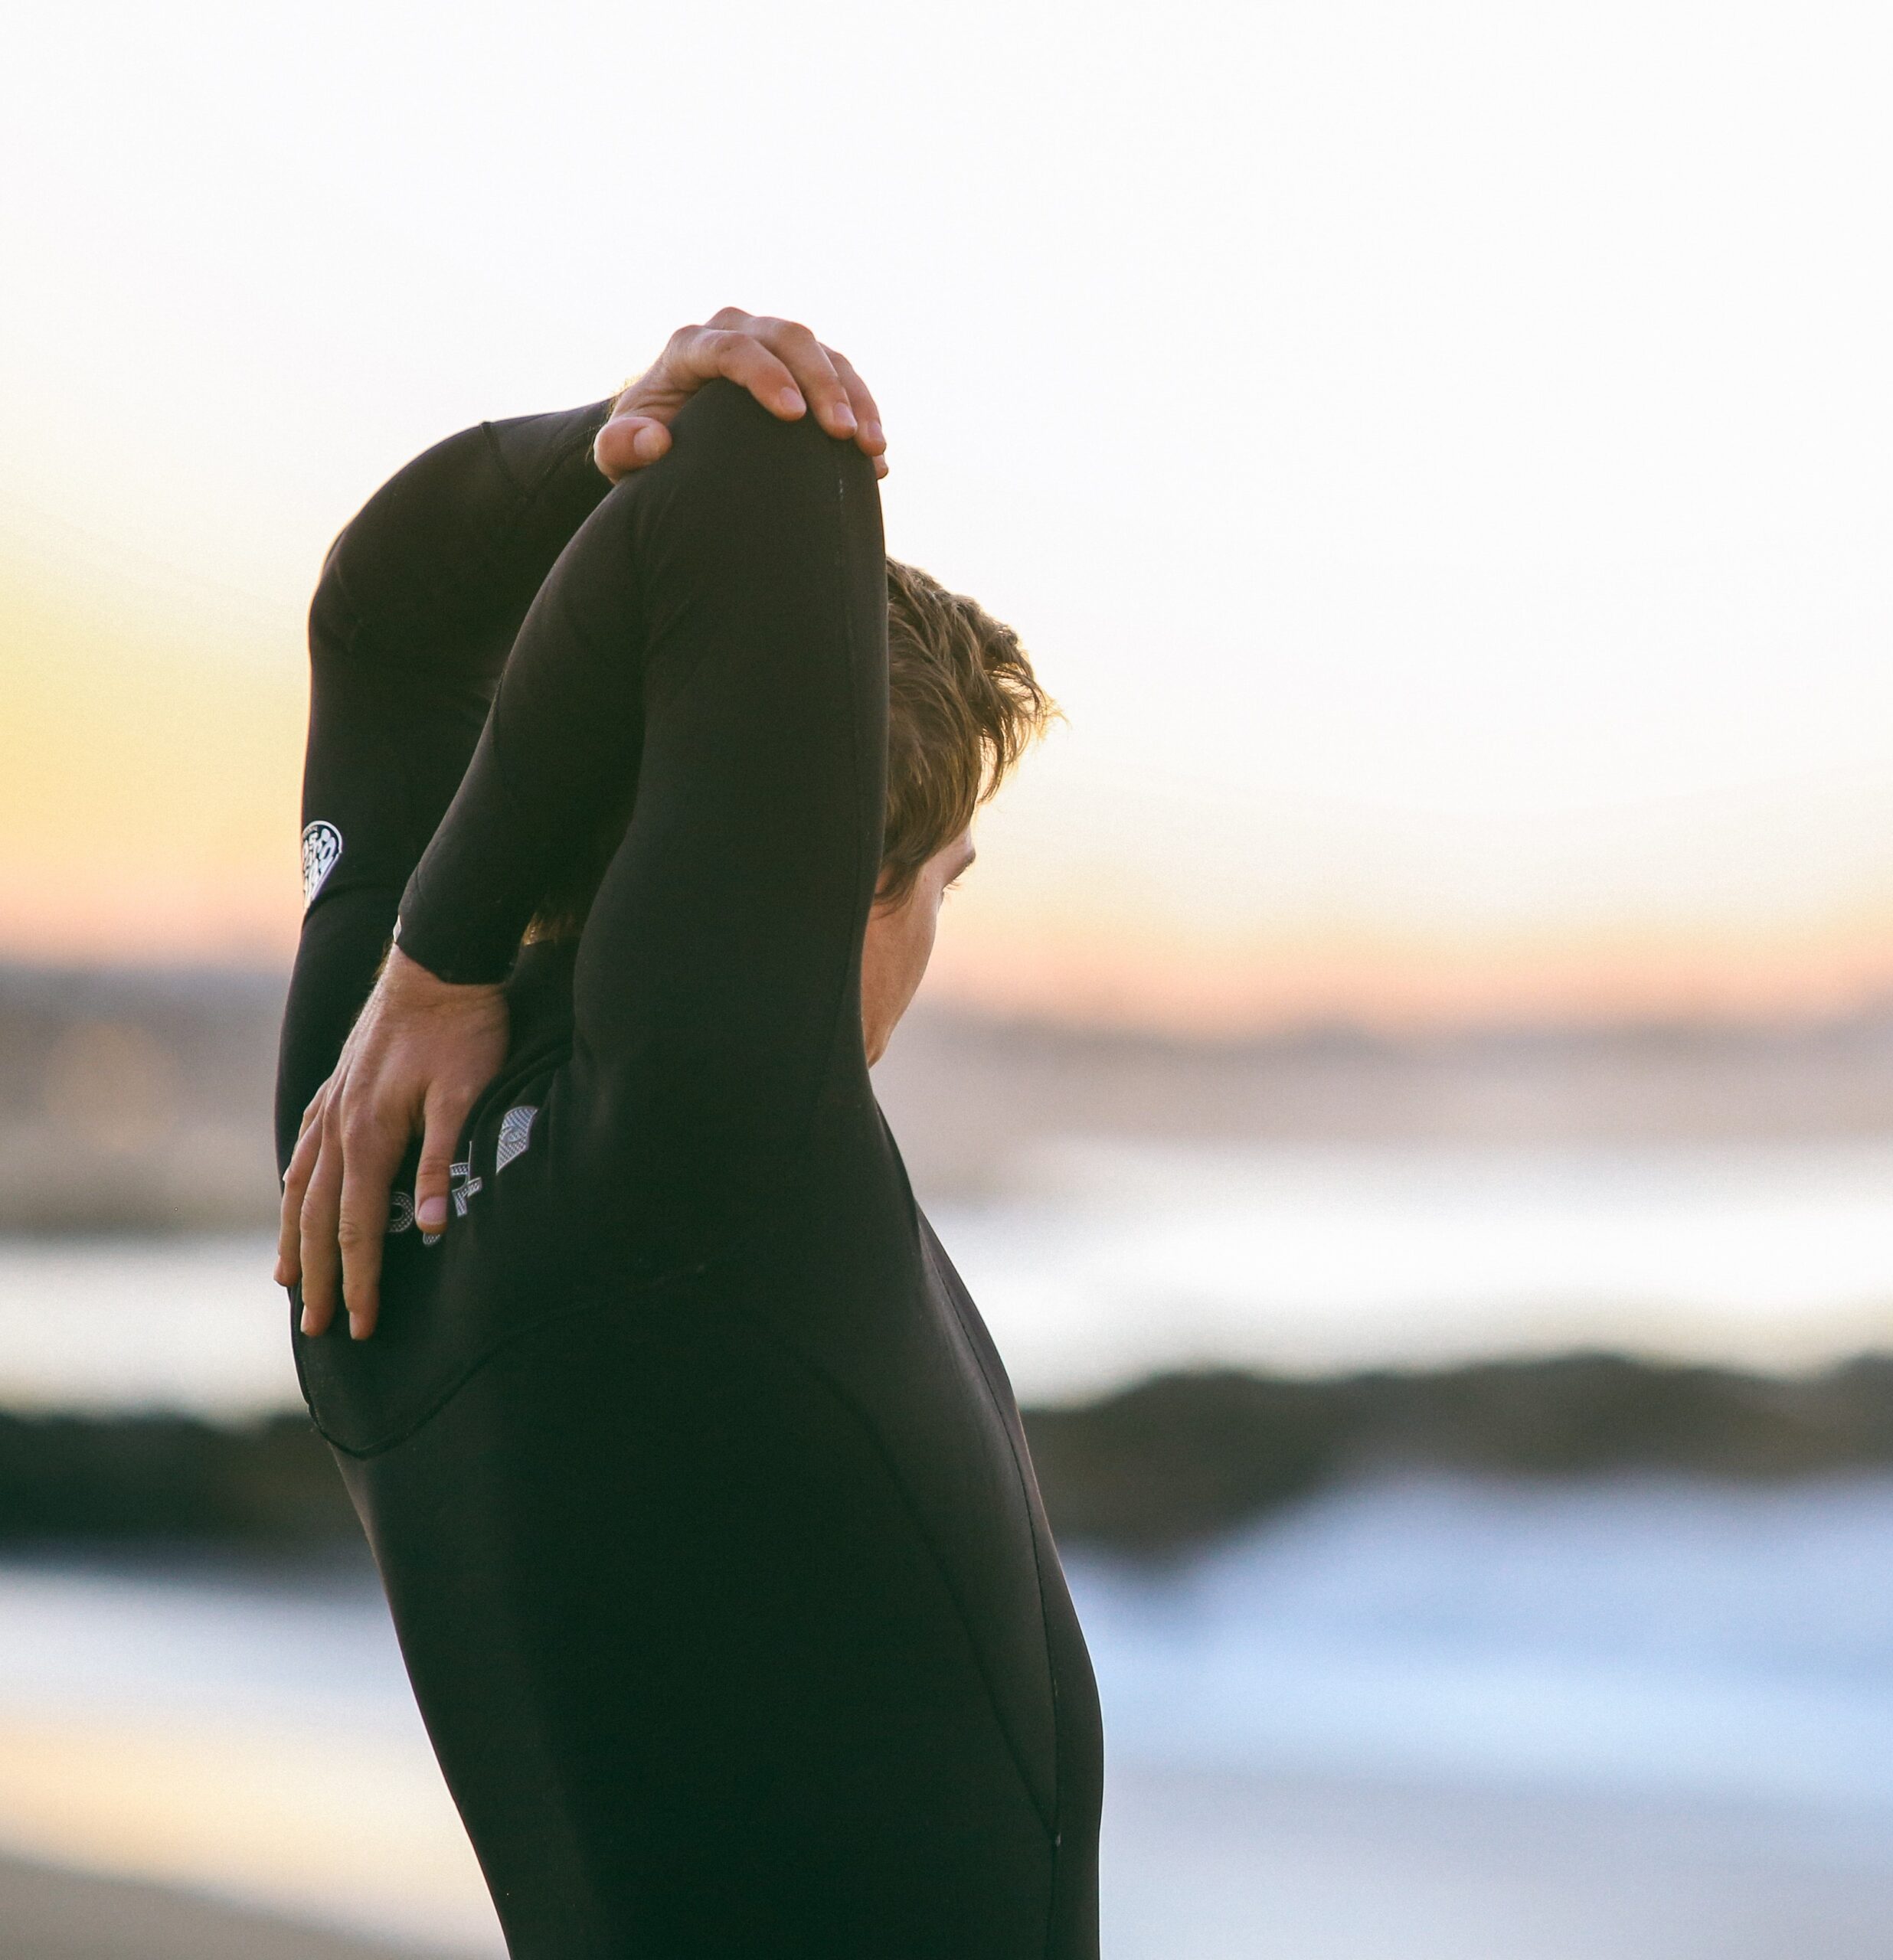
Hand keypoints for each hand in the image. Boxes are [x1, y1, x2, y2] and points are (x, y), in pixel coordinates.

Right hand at [276, 948, 508, 1341]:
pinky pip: (304, 1147)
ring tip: (286, 1279)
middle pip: (320, 1217)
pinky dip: (295, 1184)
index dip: (359, 1280)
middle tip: (316, 1327)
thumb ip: (443, 1158)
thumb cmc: (463, 1027)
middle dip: (317, 1276)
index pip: (359, 1227)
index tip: (360, 1325)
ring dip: (295, 1237)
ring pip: (301, 1185)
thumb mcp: (467, 1092)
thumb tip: (431, 1226)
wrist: (439, 961)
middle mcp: (339, 1124)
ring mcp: (332, 1104)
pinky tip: (294, 1198)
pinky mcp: (337, 1086)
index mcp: (369, 1133)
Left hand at [594, 307, 887, 482]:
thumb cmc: (645, 443)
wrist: (672, 435)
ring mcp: (775, 345)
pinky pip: (844, 376)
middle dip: (822, 383)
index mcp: (691, 345)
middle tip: (841, 433)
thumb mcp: (619, 453)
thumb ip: (622, 448)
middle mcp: (737, 331)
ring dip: (854, 398)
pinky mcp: (805, 366)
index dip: (765, 375)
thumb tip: (656, 441)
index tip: (793, 415)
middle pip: (789, 338)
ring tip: (871, 448)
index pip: (733, 345)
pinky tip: (876, 459)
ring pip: (825, 353)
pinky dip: (864, 413)